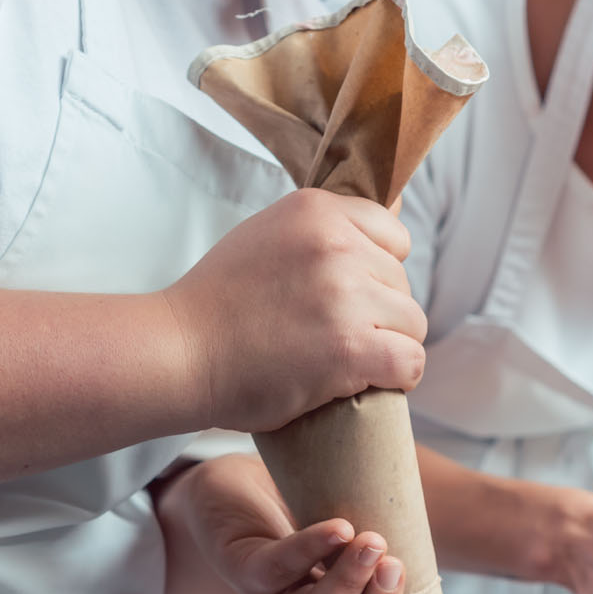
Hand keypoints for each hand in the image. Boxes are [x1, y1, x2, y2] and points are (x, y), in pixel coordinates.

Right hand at [162, 189, 428, 433]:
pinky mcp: (350, 347)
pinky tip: (366, 382)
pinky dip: (396, 378)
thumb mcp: (267, 235)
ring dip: (388, 346)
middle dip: (378, 312)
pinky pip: (410, 361)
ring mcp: (345, 295)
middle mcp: (336, 244)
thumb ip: (323, 229)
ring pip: (412, 323)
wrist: (179, 352)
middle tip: (332, 335)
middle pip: (403, 282)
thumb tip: (394, 216)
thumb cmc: (218, 303)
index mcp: (316, 211)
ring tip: (345, 360)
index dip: (376, 271)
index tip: (346, 296)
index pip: (394, 236)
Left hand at [172, 454, 427, 593]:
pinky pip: (274, 569)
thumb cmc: (308, 522)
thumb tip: (453, 556)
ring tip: (374, 545)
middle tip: (395, 568)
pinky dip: (310, 549)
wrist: (234, 494)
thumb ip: (393, 562)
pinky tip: (339, 529)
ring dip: (349, 585)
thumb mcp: (359, 549)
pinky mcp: (243, 567)